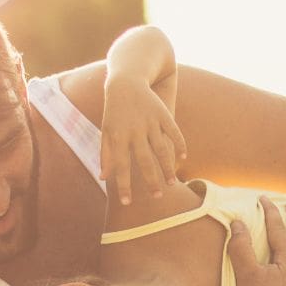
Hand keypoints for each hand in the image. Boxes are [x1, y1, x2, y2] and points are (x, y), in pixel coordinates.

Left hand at [101, 76, 185, 205]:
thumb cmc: (114, 112)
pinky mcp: (162, 114)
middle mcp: (135, 131)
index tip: (127, 203)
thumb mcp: (106, 131)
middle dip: (151, 181)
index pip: (121, 166)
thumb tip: (103, 178)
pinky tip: (183, 157)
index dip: (124, 185)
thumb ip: (105, 154)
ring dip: (168, 167)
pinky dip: (179, 143)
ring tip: (172, 183)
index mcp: (118, 137)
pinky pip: (173, 131)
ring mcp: (150, 122)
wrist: (125, 82)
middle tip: (157, 197)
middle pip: (144, 161)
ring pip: (161, 149)